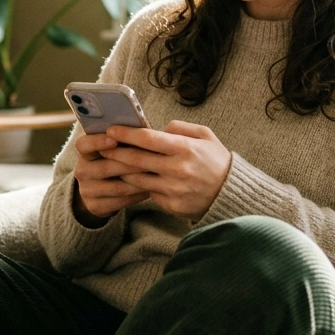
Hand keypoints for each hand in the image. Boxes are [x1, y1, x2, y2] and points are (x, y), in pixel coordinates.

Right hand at [72, 132, 150, 225]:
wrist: (99, 192)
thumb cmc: (114, 161)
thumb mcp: (112, 149)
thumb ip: (123, 140)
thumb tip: (147, 130)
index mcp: (84, 152)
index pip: (84, 145)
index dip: (98, 142)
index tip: (114, 139)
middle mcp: (81, 171)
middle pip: (106, 167)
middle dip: (131, 162)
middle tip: (153, 158)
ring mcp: (86, 190)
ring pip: (117, 186)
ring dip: (138, 180)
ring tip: (156, 175)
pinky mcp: (95, 206)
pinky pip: (120, 201)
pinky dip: (137, 195)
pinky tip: (150, 189)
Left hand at [100, 121, 231, 221]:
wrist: (232, 194)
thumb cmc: (216, 161)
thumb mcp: (205, 136)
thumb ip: (180, 128)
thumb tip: (157, 128)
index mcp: (185, 149)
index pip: (148, 139)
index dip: (126, 134)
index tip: (111, 129)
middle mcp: (177, 170)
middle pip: (136, 160)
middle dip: (116, 152)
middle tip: (103, 147)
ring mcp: (173, 190)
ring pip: (137, 179)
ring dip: (123, 171)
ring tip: (113, 163)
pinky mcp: (171, 206)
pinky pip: (149, 193)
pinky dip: (140, 186)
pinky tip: (133, 179)